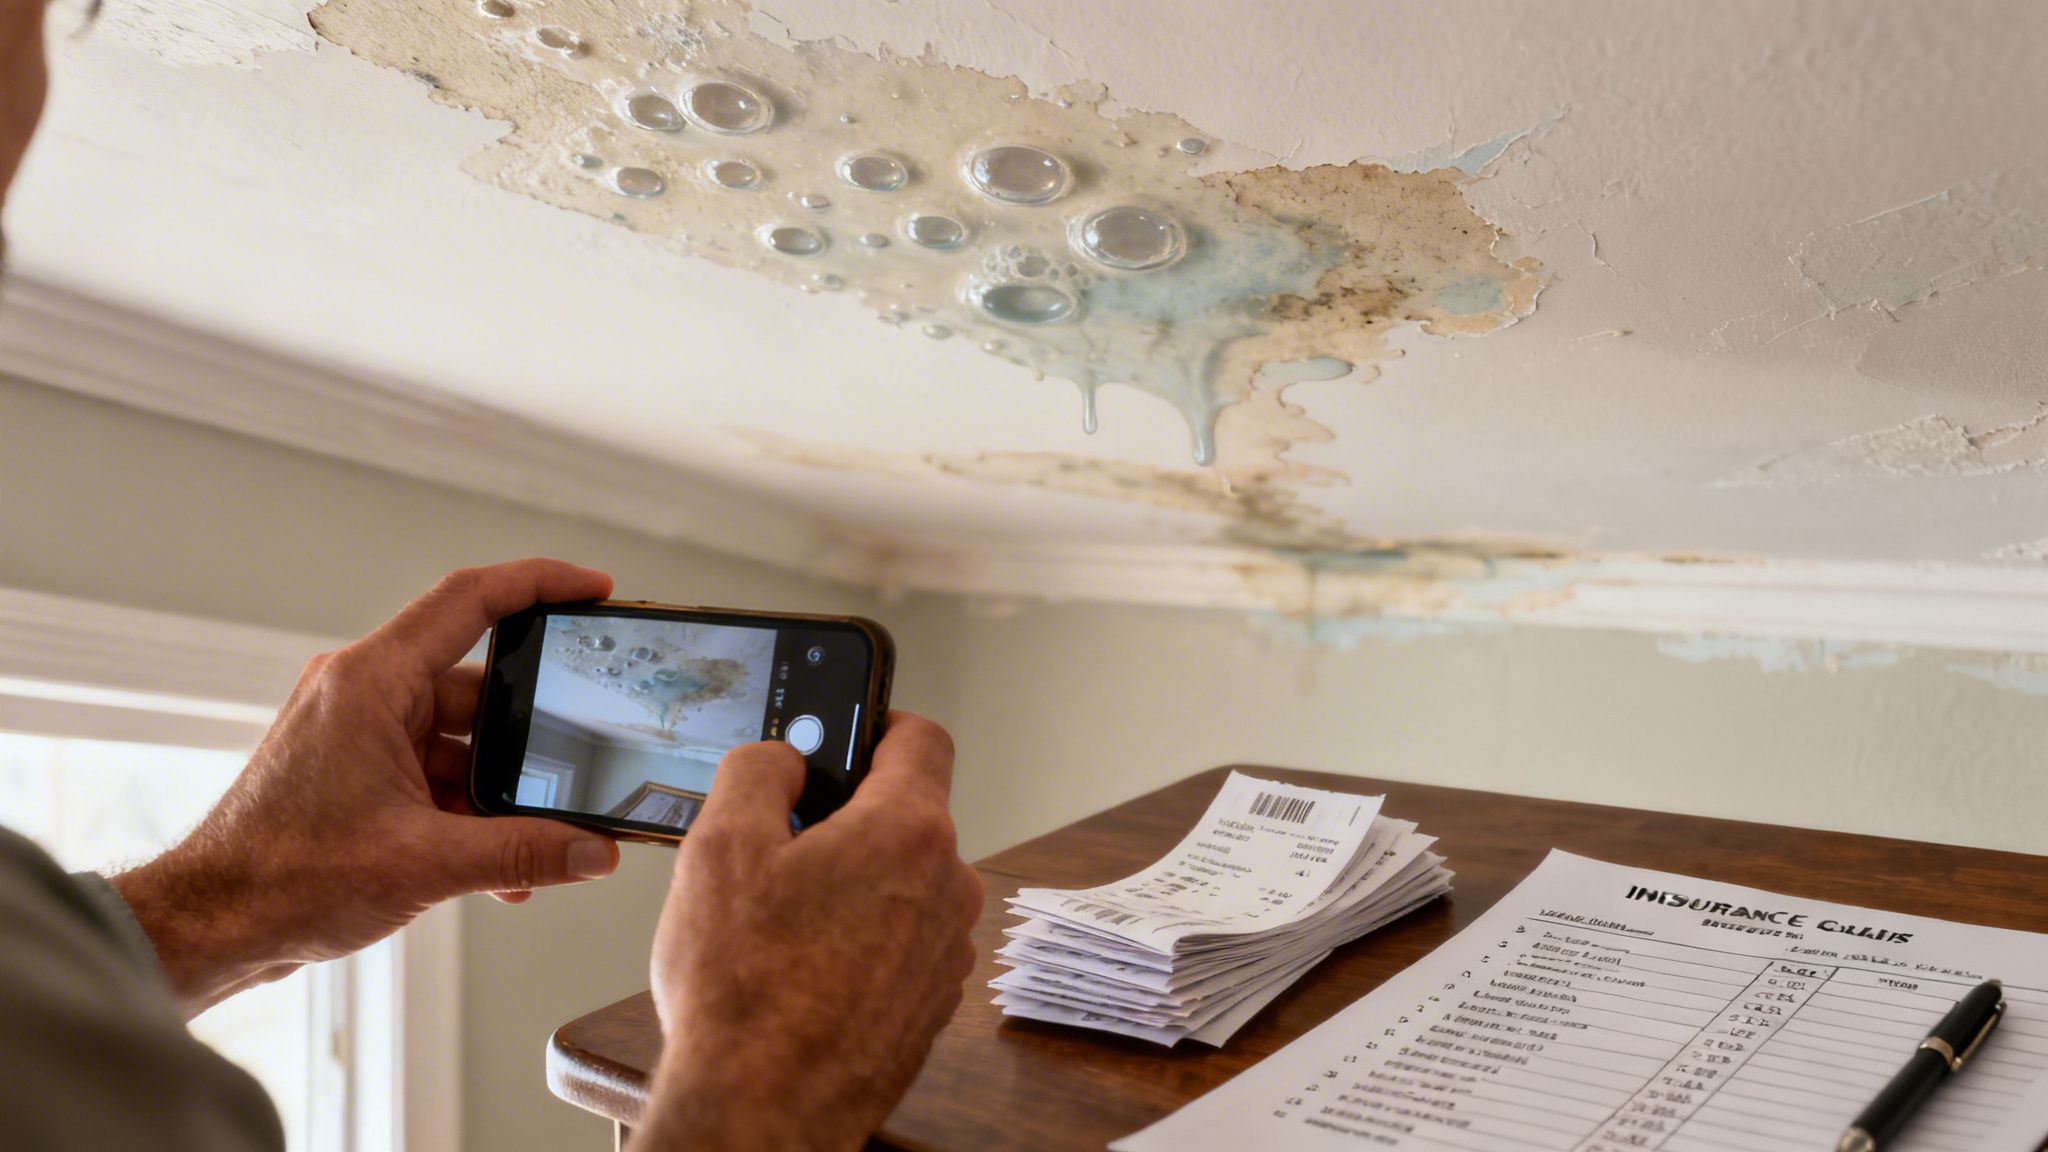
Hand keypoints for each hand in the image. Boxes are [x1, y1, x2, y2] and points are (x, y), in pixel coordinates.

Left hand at [113, 559, 623, 1015]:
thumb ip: (521, 851)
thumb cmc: (279, 878)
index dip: (539, 583)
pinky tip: (498, 863)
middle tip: (582, 755)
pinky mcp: (355, 772)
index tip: (592, 589)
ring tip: (535, 837)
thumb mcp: (424, 863)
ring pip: (460, 739)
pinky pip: (434, 773)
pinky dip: (468, 811)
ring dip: (499, 790)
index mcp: (370, 682)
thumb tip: (593, 851)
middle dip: (532, 733)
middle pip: (476, 686)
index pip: (470, 600)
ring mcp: (356, 732)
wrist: (211, 926)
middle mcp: (362, 694)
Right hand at [633, 713, 982, 1151]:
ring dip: (854, 887)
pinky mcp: (929, 1005)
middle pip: (907, 818)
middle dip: (849, 821)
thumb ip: (757, 772)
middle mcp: (947, 888)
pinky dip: (860, 944)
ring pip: (902, 886)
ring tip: (782, 924)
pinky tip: (802, 972)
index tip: (848, 734)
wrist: (763, 1111)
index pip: (922, 738)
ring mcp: (944, 953)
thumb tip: (781, 759)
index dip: (879, 723)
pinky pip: (899, 946)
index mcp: (909, 831)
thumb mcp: (720, 846)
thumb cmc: (744, 993)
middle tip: (782, 846)